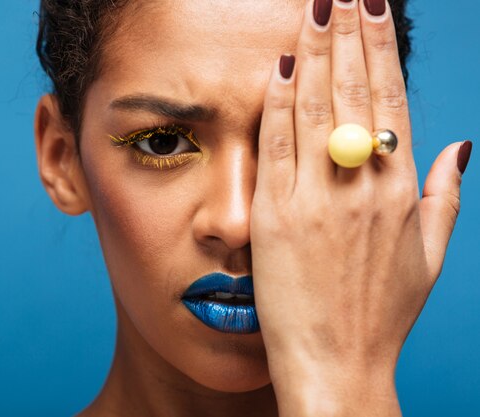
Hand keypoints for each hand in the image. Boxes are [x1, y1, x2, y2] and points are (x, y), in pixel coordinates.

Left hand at [250, 0, 469, 414]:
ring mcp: (318, 199)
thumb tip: (462, 145)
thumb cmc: (381, 313)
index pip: (391, 101)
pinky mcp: (276, 215)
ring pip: (315, 108)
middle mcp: (363, 187)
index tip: (374, 12)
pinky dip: (277, 102)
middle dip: (348, 35)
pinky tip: (277, 66)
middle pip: (354, 92)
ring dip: (313, 52)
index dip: (381, 52)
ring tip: (312, 9)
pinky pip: (276, 146)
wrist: (337, 362)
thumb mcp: (429, 255)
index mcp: (400, 191)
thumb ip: (446, 196)